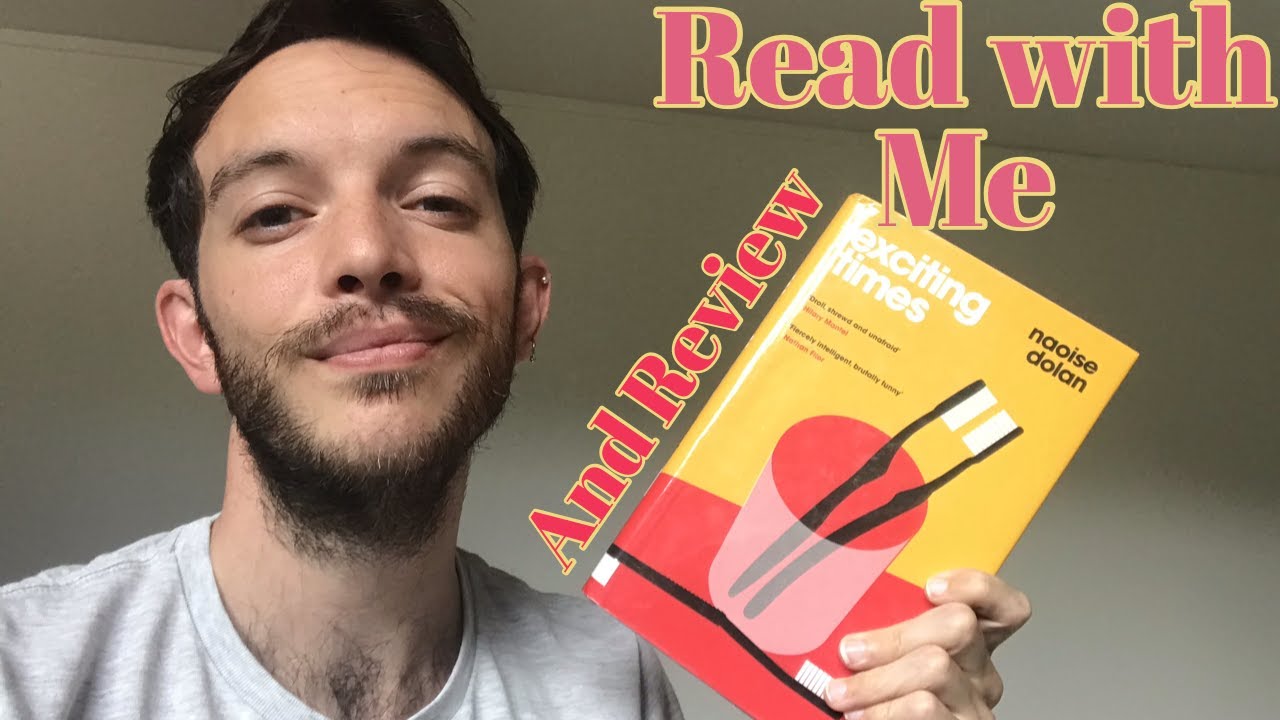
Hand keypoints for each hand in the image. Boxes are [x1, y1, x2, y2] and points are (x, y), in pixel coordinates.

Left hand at [823, 570, 1030, 718]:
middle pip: (959, 626)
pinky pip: (925, 708)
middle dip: (895, 636)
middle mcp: (979, 672)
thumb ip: (883, 625)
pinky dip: (883, 711)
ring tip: (840, 694)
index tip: (930, 587)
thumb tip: (844, 596)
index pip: (1003, 605)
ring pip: (936, 668)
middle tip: (849, 652)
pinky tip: (859, 716)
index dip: (975, 587)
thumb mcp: (884, 654)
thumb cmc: (879, 695)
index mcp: (966, 642)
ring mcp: (974, 706)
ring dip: (877, 680)